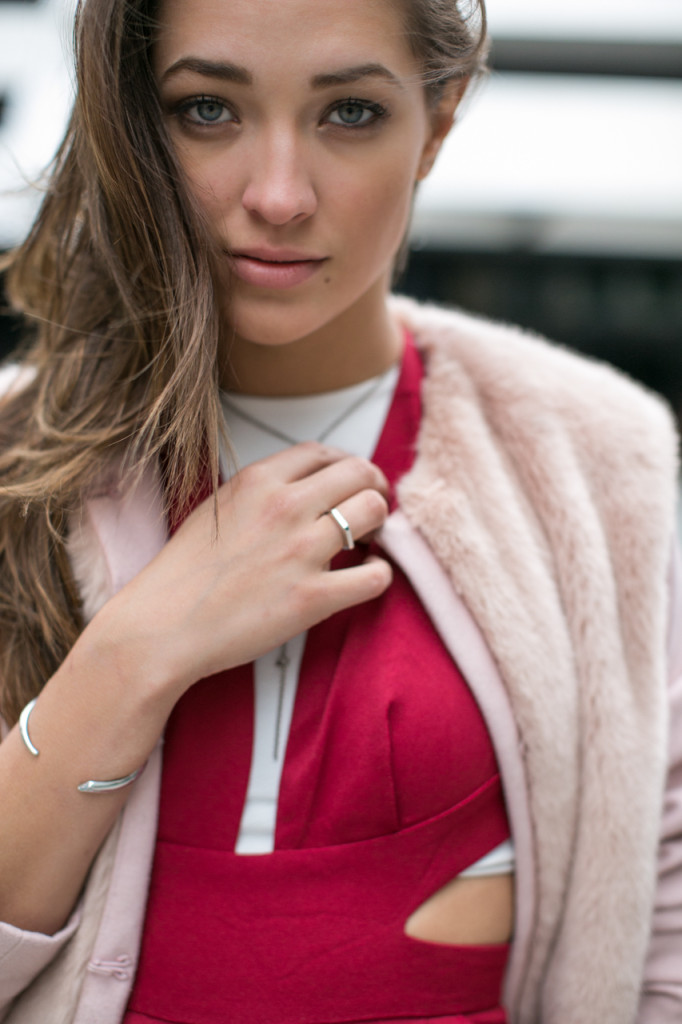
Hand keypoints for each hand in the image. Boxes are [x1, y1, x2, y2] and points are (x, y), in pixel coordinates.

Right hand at [98, 442, 391, 698]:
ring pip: (375, 512)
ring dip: (379, 526)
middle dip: (373, 488)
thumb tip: (302, 487)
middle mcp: (284, 506)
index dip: (345, 466)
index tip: (349, 484)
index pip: (323, 452)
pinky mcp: (312, 597)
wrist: (160, 628)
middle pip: (360, 472)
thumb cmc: (184, 573)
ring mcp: (300, 550)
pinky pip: (376, 576)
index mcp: (257, 481)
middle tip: (370, 513)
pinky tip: (364, 577)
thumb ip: (260, 492)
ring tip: (367, 544)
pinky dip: (379, 574)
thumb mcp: (216, 509)